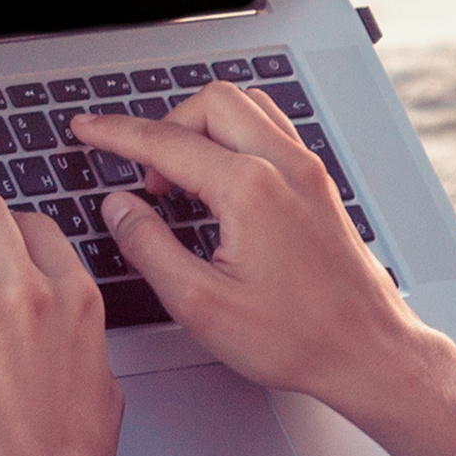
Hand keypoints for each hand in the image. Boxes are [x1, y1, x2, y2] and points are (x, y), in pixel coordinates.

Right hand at [74, 86, 440, 408]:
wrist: (367, 352)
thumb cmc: (297, 337)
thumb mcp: (201, 305)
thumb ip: (149, 247)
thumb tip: (120, 208)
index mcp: (250, 189)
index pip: (166, 142)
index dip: (116, 133)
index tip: (88, 129)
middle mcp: (283, 166)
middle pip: (209, 103)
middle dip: (165, 126)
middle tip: (143, 175)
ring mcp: (307, 170)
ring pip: (245, 107)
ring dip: (202, 127)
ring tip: (179, 177)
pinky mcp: (319, 183)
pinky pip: (270, 129)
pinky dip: (234, 137)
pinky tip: (220, 180)